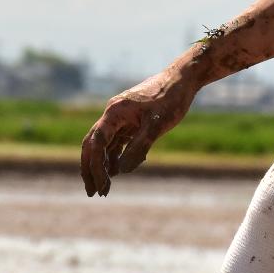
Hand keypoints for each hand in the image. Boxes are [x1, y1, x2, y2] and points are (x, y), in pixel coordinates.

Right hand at [80, 67, 197, 195]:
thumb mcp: (157, 125)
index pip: (96, 143)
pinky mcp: (130, 122)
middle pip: (93, 145)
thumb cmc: (171, 99)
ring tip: (104, 188)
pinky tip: (117, 172)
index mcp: (114, 113)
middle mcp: (113, 115)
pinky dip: (115, 157)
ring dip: (102, 166)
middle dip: (90, 169)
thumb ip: (139, 147)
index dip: (95, 166)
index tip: (101, 186)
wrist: (182, 80)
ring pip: (104, 145)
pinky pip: (117, 142)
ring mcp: (121, 119)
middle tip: (93, 192)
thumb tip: (121, 171)